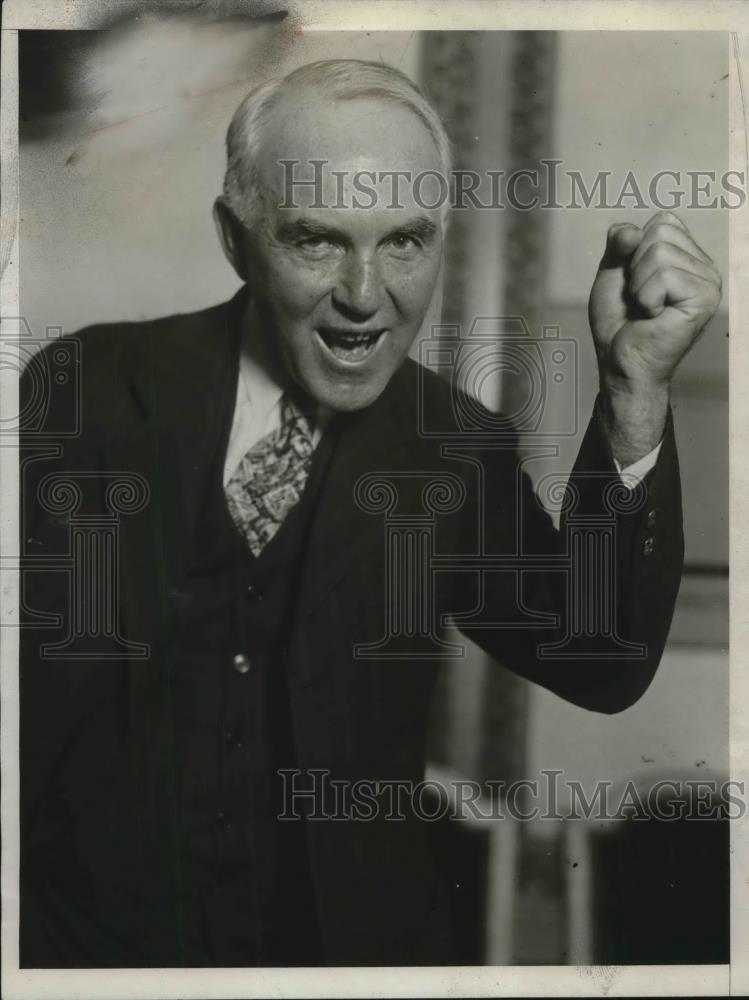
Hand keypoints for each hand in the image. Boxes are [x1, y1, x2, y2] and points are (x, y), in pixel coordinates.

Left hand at [588, 210, 721, 465]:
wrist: (621, 362)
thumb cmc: (619, 323)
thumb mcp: (612, 273)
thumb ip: (618, 243)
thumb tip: (631, 230)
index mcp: (688, 257)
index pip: (663, 221)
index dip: (634, 249)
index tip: (634, 281)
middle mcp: (704, 266)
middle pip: (661, 233)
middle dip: (636, 266)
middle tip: (639, 299)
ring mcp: (709, 282)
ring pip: (661, 253)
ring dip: (639, 285)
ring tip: (646, 309)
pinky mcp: (705, 298)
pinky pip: (666, 275)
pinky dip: (647, 297)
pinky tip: (654, 316)